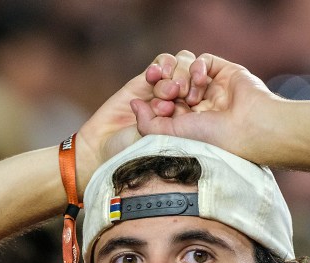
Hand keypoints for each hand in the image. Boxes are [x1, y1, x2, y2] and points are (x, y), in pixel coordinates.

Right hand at [76, 51, 197, 191]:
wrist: (104, 146)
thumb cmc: (133, 152)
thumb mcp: (160, 141)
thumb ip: (172, 125)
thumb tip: (186, 104)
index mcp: (190, 118)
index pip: (205, 94)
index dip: (202, 91)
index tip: (194, 100)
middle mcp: (179, 102)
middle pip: (194, 76)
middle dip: (189, 80)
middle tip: (180, 94)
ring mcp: (162, 89)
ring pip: (180, 65)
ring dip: (176, 71)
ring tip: (168, 89)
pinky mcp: (145, 80)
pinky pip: (161, 62)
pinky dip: (161, 65)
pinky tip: (154, 74)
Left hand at [132, 53, 280, 161]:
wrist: (247, 128)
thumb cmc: (210, 138)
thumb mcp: (169, 135)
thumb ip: (146, 123)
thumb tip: (131, 104)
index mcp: (185, 124)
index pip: (161, 104)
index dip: (156, 102)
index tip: (157, 106)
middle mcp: (198, 107)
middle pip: (172, 85)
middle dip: (167, 88)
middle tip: (170, 97)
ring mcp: (212, 89)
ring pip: (185, 72)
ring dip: (183, 80)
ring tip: (190, 96)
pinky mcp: (225, 73)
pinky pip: (203, 60)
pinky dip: (197, 67)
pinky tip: (201, 81)